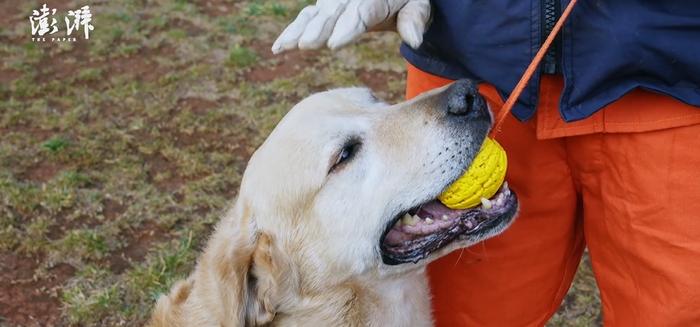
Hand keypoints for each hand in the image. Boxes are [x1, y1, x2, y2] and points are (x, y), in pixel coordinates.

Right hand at [271, 0, 430, 53]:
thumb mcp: (418, 6)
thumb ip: (415, 21)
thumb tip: (415, 40)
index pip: (362, 12)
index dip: (347, 27)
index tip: (334, 43)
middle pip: (334, 13)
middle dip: (319, 29)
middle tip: (307, 44)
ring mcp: (336, 1)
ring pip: (316, 14)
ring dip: (300, 30)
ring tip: (287, 46)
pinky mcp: (325, 7)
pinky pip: (307, 17)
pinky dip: (292, 30)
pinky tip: (278, 47)